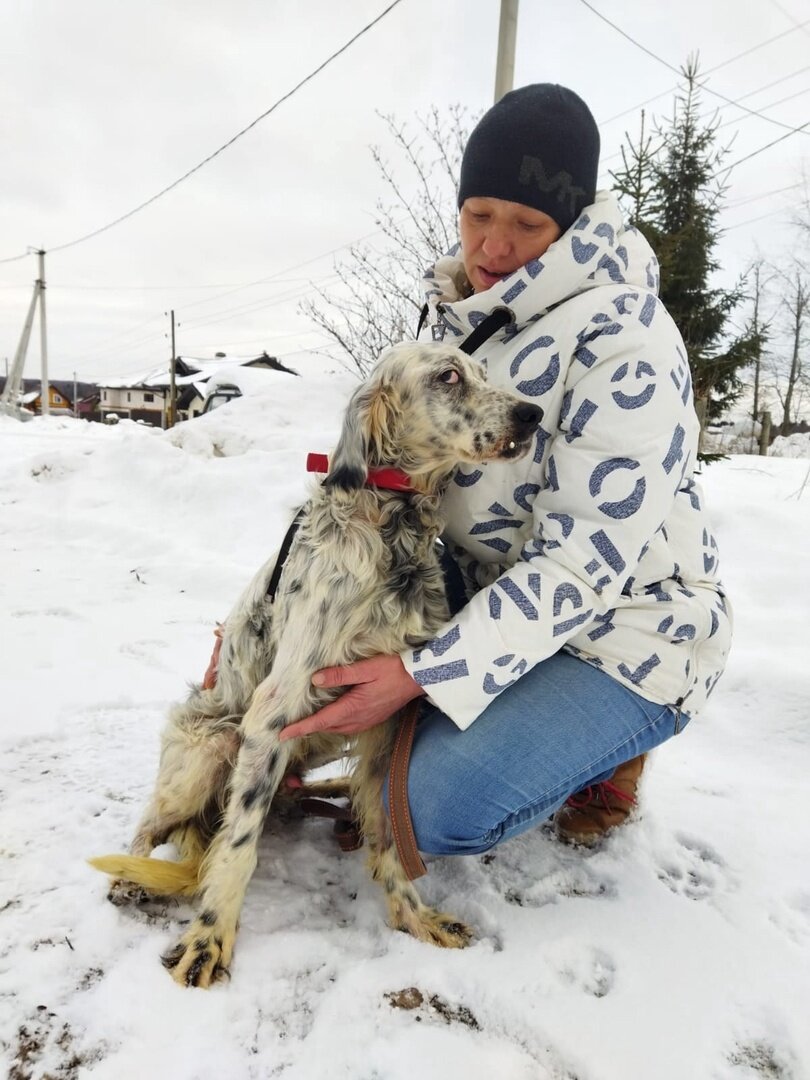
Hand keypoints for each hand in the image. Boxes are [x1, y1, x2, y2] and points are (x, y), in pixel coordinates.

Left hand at [278, 655, 424, 740]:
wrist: (420, 678)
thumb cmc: (394, 670)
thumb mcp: (366, 668)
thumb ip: (340, 675)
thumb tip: (315, 680)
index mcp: (353, 707)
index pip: (320, 721)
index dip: (300, 728)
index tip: (282, 734)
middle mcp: (359, 719)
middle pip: (326, 727)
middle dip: (307, 728)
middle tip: (288, 726)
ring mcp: (367, 721)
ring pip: (337, 728)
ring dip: (322, 726)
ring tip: (305, 722)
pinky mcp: (373, 718)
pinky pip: (348, 726)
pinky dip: (335, 723)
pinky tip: (332, 715)